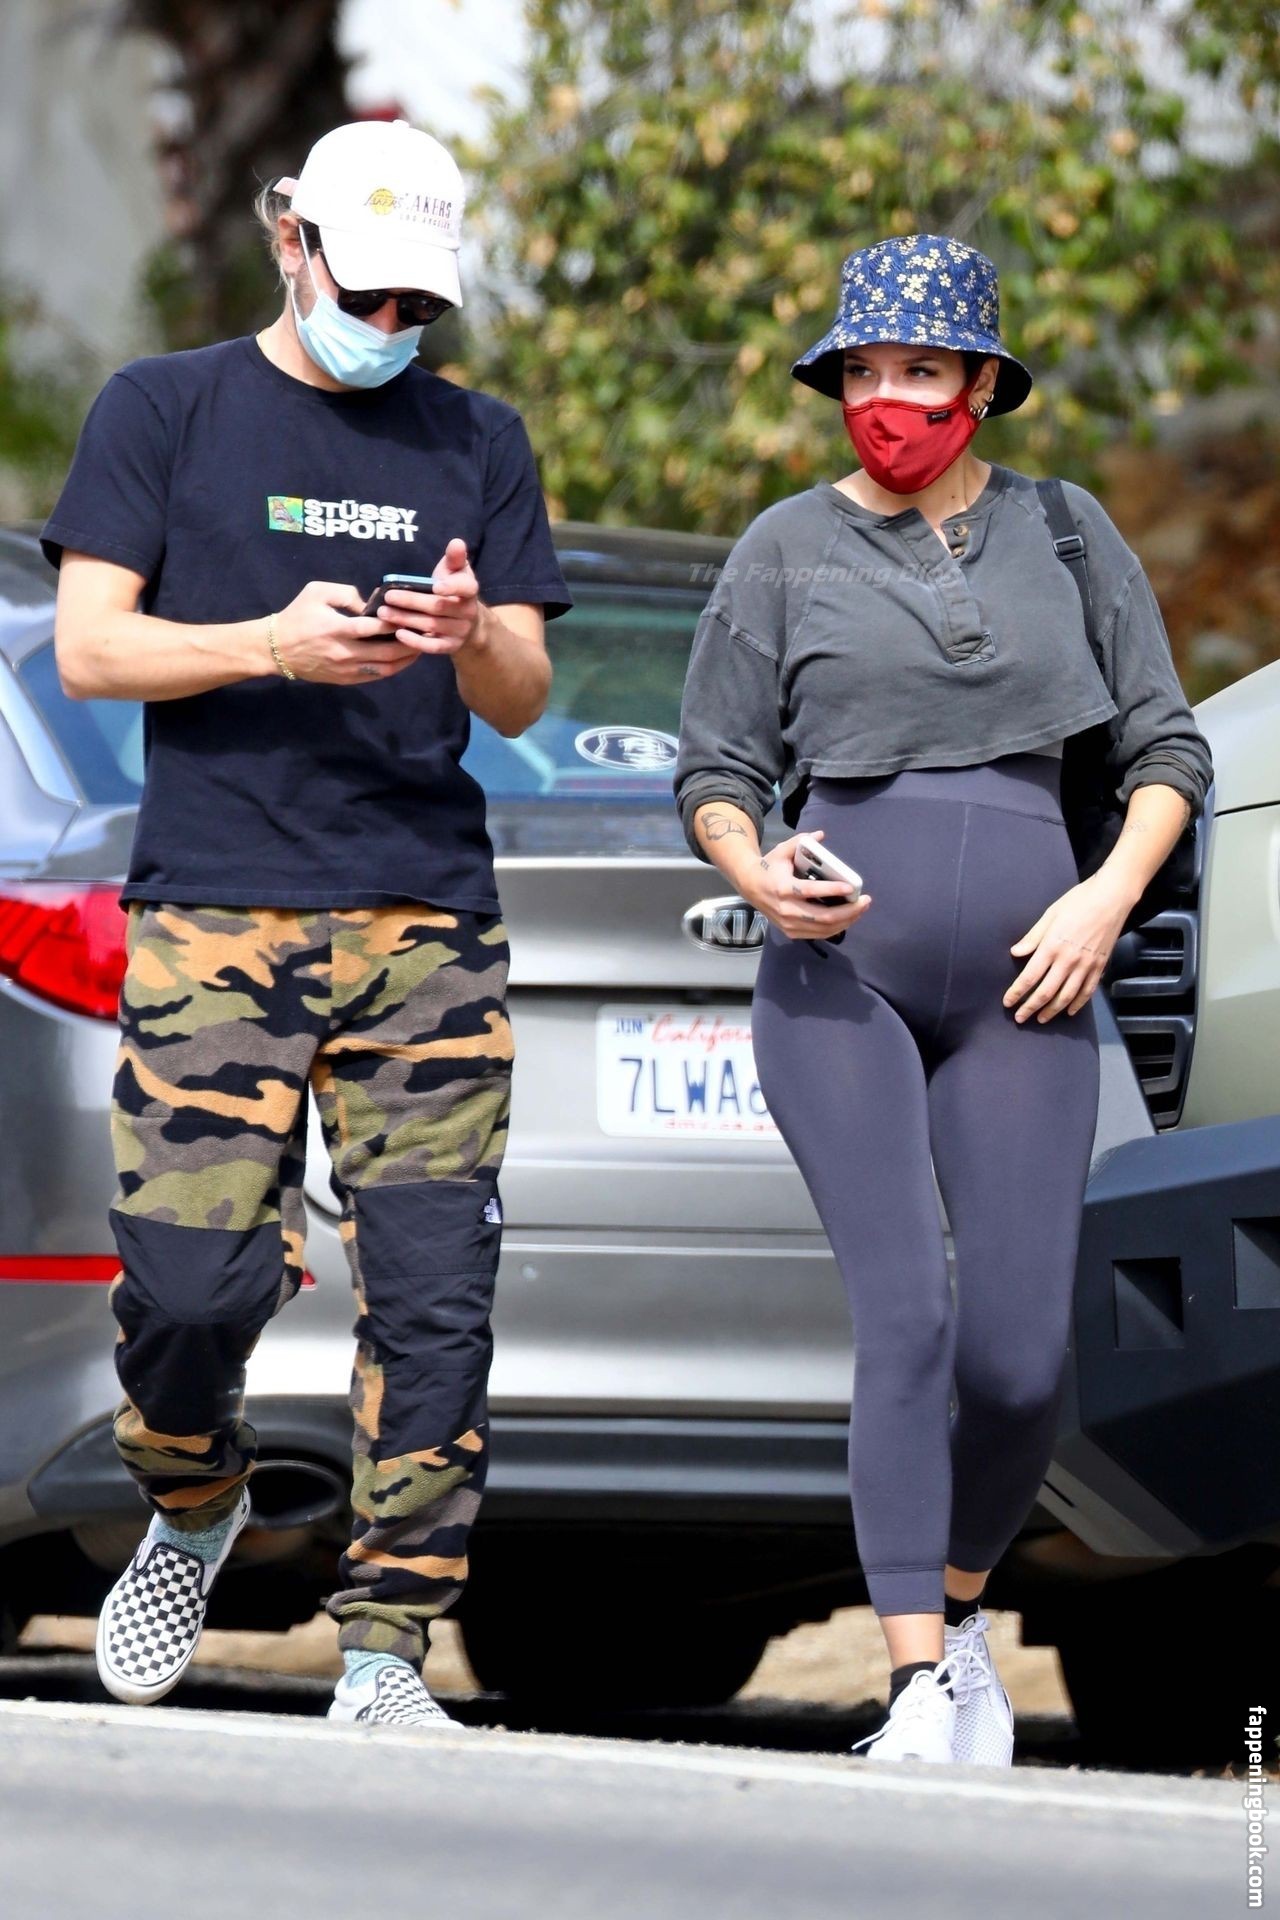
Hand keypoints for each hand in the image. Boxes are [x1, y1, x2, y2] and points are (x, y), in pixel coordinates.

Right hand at [274, 581, 419, 684]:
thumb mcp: (316, 592)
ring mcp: (345, 669)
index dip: (395, 624)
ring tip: (421, 647)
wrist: (276, 648)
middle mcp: (344, 653)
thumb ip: (346, 593)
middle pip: (386, 653)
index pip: (374, 629)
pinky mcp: (345, 680)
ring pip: (384, 669)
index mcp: (337, 629)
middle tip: (426, 634)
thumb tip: (370, 603)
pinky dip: (392, 669)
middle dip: (409, 644)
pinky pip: (375, 677)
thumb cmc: (297, 615)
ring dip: (405, 660)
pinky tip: (403, 659)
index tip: (412, 617)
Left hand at [376, 537, 481, 655]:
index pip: (465, 587)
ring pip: (432, 626)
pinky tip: (398, 634)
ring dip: (406, 620)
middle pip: (438, 607)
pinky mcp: (450, 647)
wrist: (468, 622)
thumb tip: (456, 542)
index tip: (435, 586)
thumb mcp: (456, 571)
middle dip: (412, 602)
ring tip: (384, 613)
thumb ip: (455, 558)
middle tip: (388, 597)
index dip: (451, 587)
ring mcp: (460, 631)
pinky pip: (433, 647)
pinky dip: (416, 641)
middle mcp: (468, 612)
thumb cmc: (454, 590)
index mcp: (469, 590)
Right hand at [746, 830, 873, 940]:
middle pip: (822, 917)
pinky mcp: (791, 932)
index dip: (832, 890)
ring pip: (824, 929)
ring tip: (861, 909)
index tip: (851, 887)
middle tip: (865, 901)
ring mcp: (788, 924)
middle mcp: (786, 909)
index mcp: (783, 887)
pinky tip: (848, 918)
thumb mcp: (782, 851)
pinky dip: (837, 928)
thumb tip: (821, 835)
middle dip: (848, 911)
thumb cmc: (769, 867)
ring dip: (847, 921)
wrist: (750, 887)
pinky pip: (819, 934)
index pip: (810, 891)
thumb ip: (801, 841)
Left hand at [1005, 874, 1131, 1022]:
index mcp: (1051, 947)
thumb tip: (1015, 953)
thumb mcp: (1050, 914)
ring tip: (1041, 1019)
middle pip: (1046, 992)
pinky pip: (1087, 992)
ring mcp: (1086, 966)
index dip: (1017, 993)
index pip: (1029, 977)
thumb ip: (1032, 937)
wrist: (1112, 897)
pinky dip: (1077, 1004)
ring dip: (1052, 1011)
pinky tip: (1069, 1011)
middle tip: (1020, 1018)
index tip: (1008, 1003)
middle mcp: (1068, 960)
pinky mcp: (1100, 967)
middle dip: (1030, 1007)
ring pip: (1066, 997)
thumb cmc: (1078, 901)